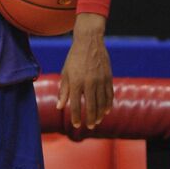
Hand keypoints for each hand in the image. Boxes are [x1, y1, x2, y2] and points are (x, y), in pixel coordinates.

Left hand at [57, 13, 112, 128]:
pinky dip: (108, 104)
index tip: (76, 124)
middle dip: (90, 118)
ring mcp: (100, 80)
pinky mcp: (108, 77)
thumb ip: (63, 91)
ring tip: (97, 121)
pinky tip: (106, 110)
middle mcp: (89, 82)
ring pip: (102, 102)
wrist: (89, 42)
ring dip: (100, 114)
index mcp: (76, 82)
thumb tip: (60, 107)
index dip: (76, 116)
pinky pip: (109, 94)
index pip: (75, 104)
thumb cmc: (74, 59)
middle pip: (91, 106)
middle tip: (89, 126)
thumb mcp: (65, 74)